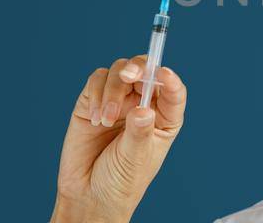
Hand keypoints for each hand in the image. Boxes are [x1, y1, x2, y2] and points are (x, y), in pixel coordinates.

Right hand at [52, 56, 186, 222]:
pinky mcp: (93, 102)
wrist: (89, 194)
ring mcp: (118, 101)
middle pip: (146, 71)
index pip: (173, 92)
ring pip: (120, 71)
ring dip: (113, 89)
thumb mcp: (136, 158)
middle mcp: (143, 104)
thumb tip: (143, 109)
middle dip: (139, 69)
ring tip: (107, 120)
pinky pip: (97, 81)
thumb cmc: (121, 180)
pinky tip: (96, 119)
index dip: (170, 79)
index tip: (164, 73)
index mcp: (164, 119)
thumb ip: (140, 132)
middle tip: (128, 77)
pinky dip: (97, 94)